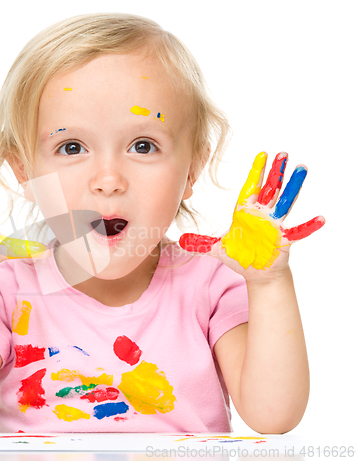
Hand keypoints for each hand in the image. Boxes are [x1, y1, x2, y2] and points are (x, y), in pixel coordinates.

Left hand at [179, 152, 324, 280]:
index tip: (263, 154)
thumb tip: (179, 240)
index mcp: (246, 213)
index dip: (257, 172)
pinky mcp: (283, 240)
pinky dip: (308, 226)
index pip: (252, 188)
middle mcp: (262, 215)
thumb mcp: (217, 249)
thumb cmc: (240, 257)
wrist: (256, 273)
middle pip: (270, 190)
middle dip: (275, 172)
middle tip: (282, 154)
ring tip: (302, 170)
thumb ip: (200, 243)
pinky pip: (298, 232)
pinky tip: (321, 219)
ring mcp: (274, 226)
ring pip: (285, 203)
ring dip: (293, 187)